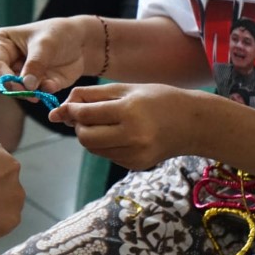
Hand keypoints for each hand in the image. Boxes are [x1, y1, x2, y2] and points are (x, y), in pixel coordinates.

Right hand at [0, 16, 93, 94]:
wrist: (79, 41)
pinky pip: (33, 95)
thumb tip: (26, 85)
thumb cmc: (58, 33)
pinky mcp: (32, 87)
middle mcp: (4, 61)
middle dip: (16, 89)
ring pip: (15, 91)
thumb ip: (35, 64)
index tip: (18, 84)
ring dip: (29, 93)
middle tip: (30, 92)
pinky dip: (43, 93)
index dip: (3, 76)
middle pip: (1, 82)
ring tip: (43, 89)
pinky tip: (53, 84)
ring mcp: (17, 75)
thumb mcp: (46, 44)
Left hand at [50, 82, 196, 169]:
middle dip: (78, 126)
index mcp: (129, 112)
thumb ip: (92, 96)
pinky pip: (107, 155)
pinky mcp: (136, 165)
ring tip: (104, 122)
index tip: (69, 105)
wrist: (194, 124)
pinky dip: (105, 144)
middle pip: (85, 137)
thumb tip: (60, 109)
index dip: (72, 110)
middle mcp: (132, 137)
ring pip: (93, 149)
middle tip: (85, 115)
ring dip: (90, 135)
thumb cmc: (160, 99)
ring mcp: (135, 155)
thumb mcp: (127, 89)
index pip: (86, 115)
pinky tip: (120, 133)